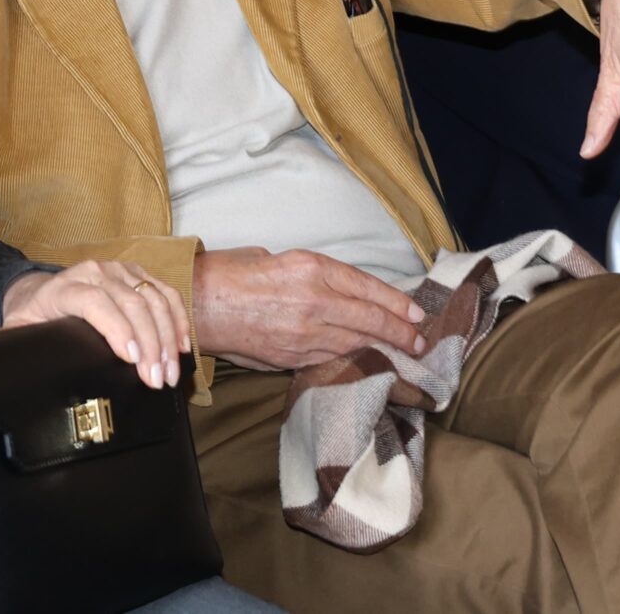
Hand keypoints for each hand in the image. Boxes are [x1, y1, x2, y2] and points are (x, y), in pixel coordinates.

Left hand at [1, 260, 188, 388]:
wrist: (41, 289)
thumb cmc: (32, 315)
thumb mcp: (18, 329)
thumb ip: (15, 345)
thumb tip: (9, 372)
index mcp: (65, 286)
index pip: (96, 303)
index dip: (117, 330)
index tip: (132, 360)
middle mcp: (95, 272)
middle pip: (131, 303)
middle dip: (150, 344)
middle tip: (157, 379)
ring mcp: (119, 269)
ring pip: (152, 298)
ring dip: (168, 336)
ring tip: (170, 371)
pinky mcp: (137, 273)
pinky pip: (164, 292)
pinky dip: (178, 318)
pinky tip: (183, 345)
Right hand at [190, 246, 426, 371]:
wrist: (200, 303)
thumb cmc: (236, 273)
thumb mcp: (281, 257)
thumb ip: (314, 276)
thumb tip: (339, 292)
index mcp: (312, 268)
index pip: (369, 289)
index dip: (398, 304)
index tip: (417, 315)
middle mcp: (314, 301)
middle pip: (370, 320)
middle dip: (400, 333)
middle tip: (419, 342)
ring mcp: (304, 333)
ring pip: (354, 344)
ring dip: (380, 350)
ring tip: (400, 355)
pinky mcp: (291, 356)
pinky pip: (330, 358)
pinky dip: (351, 360)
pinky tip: (364, 362)